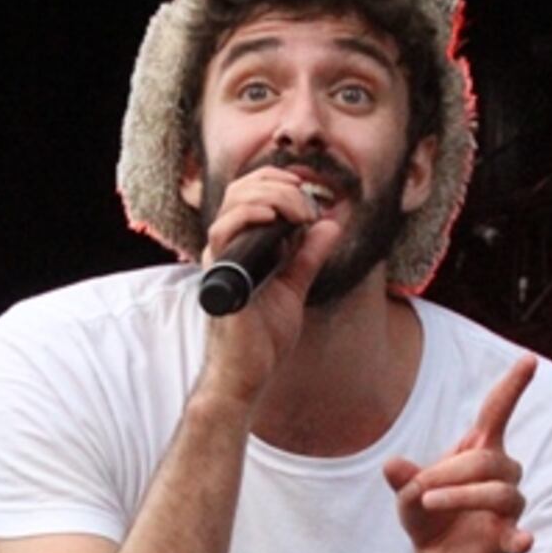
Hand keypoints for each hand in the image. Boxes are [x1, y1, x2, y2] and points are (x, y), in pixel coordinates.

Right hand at [198, 167, 342, 406]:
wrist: (248, 372)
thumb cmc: (263, 336)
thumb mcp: (295, 285)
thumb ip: (309, 255)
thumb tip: (331, 225)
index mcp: (242, 245)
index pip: (250, 193)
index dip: (278, 180)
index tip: (308, 188)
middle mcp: (227, 246)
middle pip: (241, 189)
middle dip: (278, 184)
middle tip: (308, 204)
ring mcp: (221, 258)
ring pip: (234, 202)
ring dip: (272, 196)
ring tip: (299, 212)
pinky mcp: (220, 274)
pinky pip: (223, 231)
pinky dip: (248, 216)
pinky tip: (272, 218)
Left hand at [384, 356, 536, 552]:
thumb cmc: (428, 516)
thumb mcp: (407, 494)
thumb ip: (403, 479)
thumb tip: (391, 465)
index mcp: (478, 451)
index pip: (498, 412)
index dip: (513, 386)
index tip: (530, 359)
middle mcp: (501, 473)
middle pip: (489, 460)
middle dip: (450, 472)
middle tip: (420, 489)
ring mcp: (507, 507)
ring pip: (501, 492)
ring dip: (460, 496)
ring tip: (428, 503)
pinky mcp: (507, 538)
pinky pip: (518, 534)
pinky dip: (521, 538)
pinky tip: (524, 542)